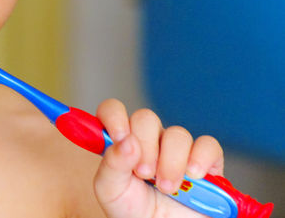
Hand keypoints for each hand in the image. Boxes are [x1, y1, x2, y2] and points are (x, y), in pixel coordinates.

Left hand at [92, 99, 224, 217]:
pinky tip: (192, 177)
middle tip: (144, 175)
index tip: (119, 136)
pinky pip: (208, 145)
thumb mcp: (110, 189)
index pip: (113, 110)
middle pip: (146, 118)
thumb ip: (112, 164)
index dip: (114, 116)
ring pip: (177, 134)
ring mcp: (178, 149)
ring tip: (166, 188)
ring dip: (170, 162)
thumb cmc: (132, 209)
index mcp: (123, 141)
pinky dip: (201, 159)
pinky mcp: (206, 161)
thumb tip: (126, 140)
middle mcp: (150, 140)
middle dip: (144, 147)